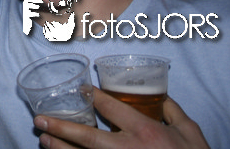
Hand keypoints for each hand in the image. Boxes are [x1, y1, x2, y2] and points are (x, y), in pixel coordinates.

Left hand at [33, 88, 208, 148]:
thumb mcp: (189, 131)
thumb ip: (172, 110)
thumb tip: (159, 95)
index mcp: (145, 132)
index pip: (111, 108)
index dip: (92, 96)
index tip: (80, 89)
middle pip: (88, 137)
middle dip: (61, 127)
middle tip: (40, 120)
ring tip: (43, 140)